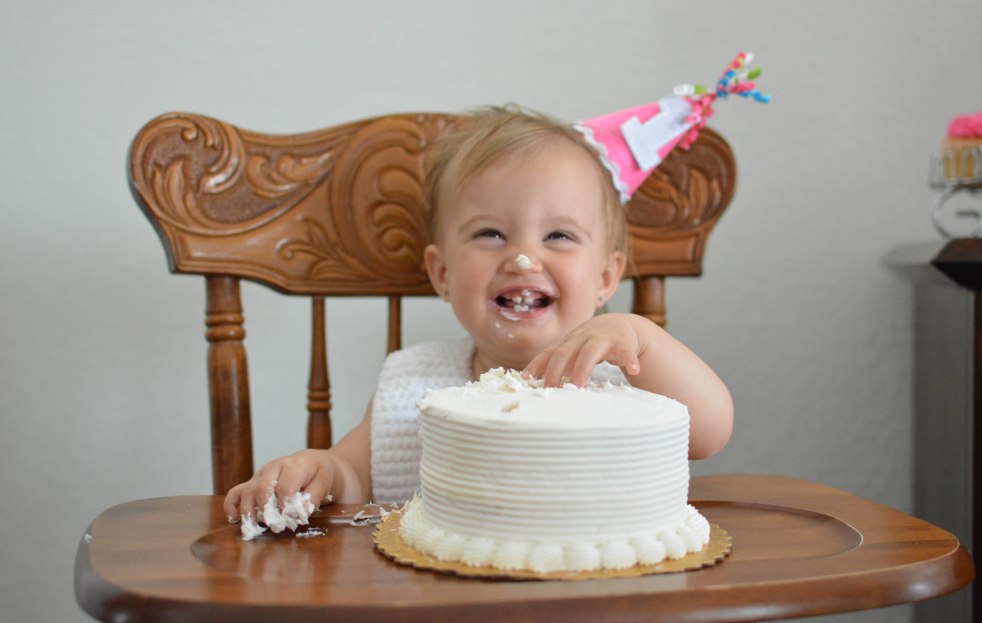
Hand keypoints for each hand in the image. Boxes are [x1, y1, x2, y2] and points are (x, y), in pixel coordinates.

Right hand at [223, 449, 334, 522]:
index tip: (292, 520)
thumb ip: (314, 496)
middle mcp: (274, 468)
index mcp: (294, 465)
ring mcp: (261, 475)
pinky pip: (236, 492)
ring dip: (248, 512)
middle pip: (262, 488)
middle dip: (267, 511)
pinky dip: (232, 505)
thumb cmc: (320, 474)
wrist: (315, 462)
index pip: (285, 487)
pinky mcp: (253, 482)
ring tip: (254, 529)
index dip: (287, 506)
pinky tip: (235, 519)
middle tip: (276, 527)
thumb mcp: (324, 483)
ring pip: (247, 491)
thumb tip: (301, 511)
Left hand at [523, 313, 643, 386]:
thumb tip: (533, 383)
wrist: (622, 325)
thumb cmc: (591, 342)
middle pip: (565, 352)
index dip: (537, 365)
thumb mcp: (573, 350)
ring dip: (582, 369)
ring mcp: (603, 338)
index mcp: (568, 341)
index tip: (526, 380)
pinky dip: (630, 360)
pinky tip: (634, 370)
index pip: (548, 352)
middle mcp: (583, 338)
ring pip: (590, 352)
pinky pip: (627, 352)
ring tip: (578, 386)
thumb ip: (558, 364)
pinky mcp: (624, 343)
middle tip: (550, 389)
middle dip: (556, 370)